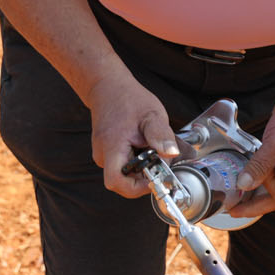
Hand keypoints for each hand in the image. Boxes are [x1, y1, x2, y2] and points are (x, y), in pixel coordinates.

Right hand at [90, 67, 177, 198]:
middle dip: (145, 175)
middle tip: (159, 158)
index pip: (117, 182)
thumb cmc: (128, 99)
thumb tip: (172, 154)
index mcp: (112, 148)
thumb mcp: (152, 115)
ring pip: (125, 173)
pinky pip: (124, 164)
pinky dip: (137, 159)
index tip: (155, 177)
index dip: (137, 187)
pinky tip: (144, 143)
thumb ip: (161, 135)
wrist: (108, 86)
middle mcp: (103, 155)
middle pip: (124, 181)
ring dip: (142, 166)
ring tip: (151, 145)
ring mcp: (103, 154)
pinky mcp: (107, 152)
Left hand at [226, 84, 274, 217]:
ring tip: (239, 194)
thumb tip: (244, 185)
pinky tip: (250, 173)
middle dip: (256, 201)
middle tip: (235, 208)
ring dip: (258, 186)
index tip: (239, 201)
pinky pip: (274, 170)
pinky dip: (262, 173)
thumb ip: (259, 167)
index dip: (259, 198)